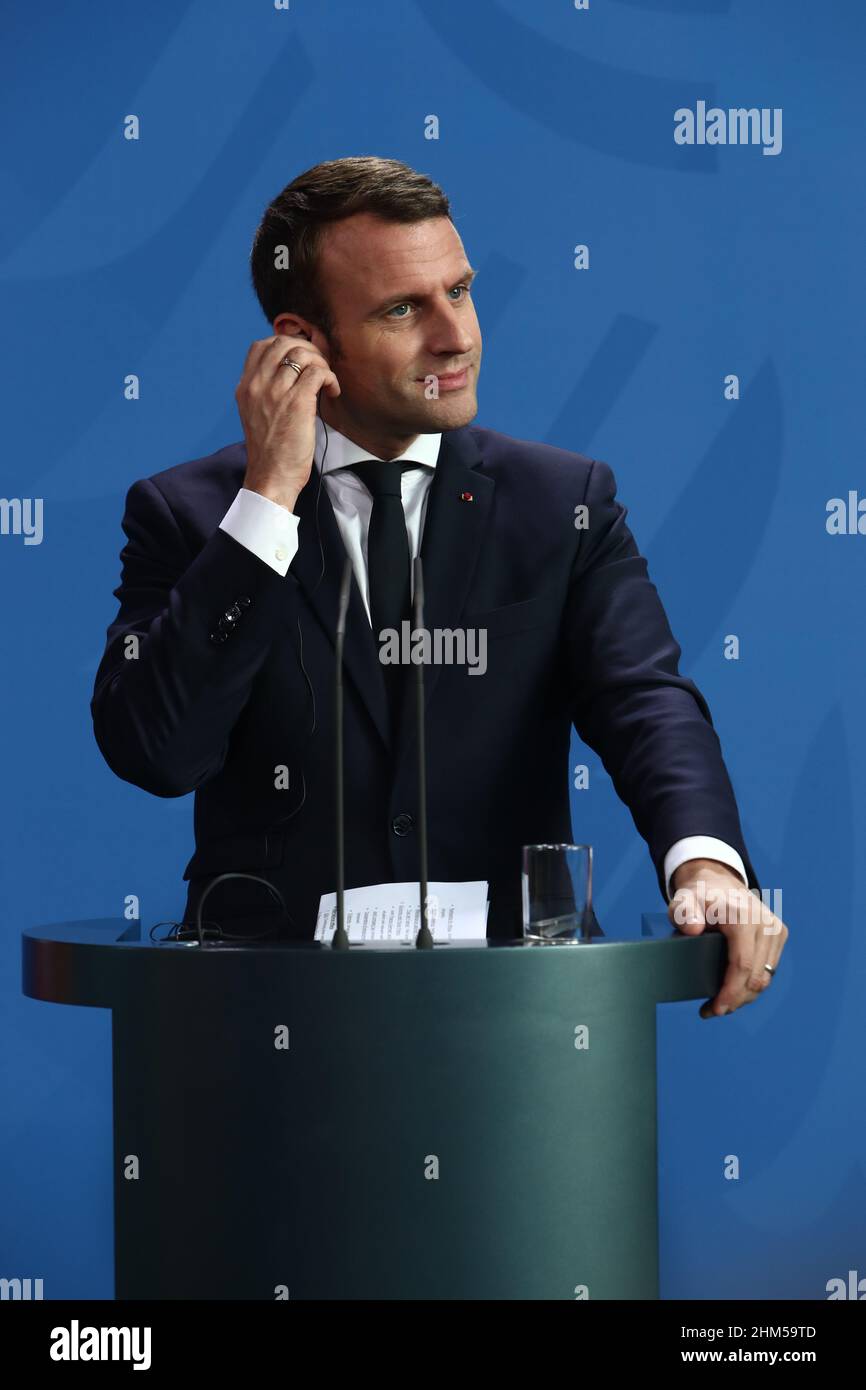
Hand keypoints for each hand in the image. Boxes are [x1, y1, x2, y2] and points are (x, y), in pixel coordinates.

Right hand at [234, 334, 340, 510]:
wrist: (271, 477)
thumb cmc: (270, 451)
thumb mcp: (256, 414)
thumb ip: (265, 391)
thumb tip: (291, 372)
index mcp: (245, 387)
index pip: (262, 345)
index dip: (286, 344)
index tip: (302, 358)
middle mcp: (257, 385)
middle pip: (283, 342)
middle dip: (307, 349)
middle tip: (319, 366)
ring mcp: (276, 392)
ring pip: (303, 354)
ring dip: (321, 363)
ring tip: (326, 382)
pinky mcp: (297, 402)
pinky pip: (318, 372)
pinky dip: (330, 377)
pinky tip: (332, 391)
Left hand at [667, 858, 787, 1018]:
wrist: (718, 881)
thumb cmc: (698, 895)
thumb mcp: (683, 901)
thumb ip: (683, 912)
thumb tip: (693, 929)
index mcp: (743, 917)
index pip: (742, 965)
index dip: (731, 992)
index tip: (716, 1008)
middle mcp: (765, 924)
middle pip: (756, 976)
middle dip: (735, 1000)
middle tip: (711, 1011)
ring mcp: (775, 930)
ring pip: (765, 977)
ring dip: (744, 996)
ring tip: (720, 1005)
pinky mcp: (779, 935)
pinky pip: (768, 969)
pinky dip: (753, 984)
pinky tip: (735, 993)